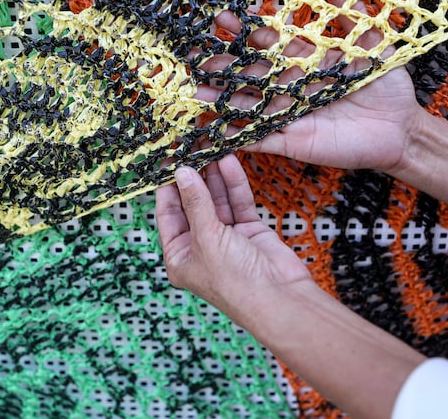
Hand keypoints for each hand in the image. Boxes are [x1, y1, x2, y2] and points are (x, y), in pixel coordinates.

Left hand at [155, 155, 312, 318]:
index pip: (168, 215)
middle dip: (193, 177)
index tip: (168, 161)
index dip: (168, 188)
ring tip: (210, 149)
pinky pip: (238, 202)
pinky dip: (233, 183)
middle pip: (193, 204)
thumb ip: (196, 203)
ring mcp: (226, 238)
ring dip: (213, 176)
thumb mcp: (206, 238)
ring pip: (216, 200)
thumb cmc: (235, 282)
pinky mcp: (249, 231)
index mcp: (180, 257)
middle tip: (190, 149)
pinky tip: (228, 162)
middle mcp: (201, 247)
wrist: (280, 298)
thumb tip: (182, 174)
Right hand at [204, 0, 423, 171]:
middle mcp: (289, 87)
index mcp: (303, 61)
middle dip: (220, 65)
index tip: (221, 16)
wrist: (401, 130)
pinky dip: (236, 137)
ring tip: (191, 91)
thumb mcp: (373, 46)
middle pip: (247, 74)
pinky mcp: (291, 142)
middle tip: (189, 54)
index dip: (244, 31)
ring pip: (246, 106)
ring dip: (219, 100)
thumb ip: (350, 17)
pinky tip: (211, 131)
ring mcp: (287, 115)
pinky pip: (259, 139)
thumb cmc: (387, 88)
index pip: (266, 44)